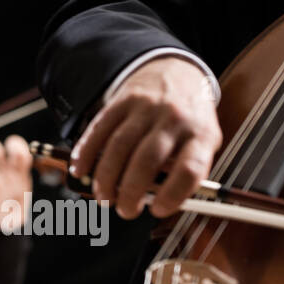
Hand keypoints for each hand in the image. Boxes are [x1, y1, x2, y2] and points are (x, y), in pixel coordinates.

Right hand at [71, 56, 221, 218]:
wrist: (177, 72)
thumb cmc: (189, 120)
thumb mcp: (202, 143)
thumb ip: (183, 171)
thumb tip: (151, 201)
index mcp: (200, 134)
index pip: (190, 168)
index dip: (173, 194)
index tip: (157, 210)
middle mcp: (173, 118)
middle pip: (147, 158)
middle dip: (130, 190)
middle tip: (124, 210)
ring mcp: (145, 108)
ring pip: (119, 145)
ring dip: (106, 176)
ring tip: (104, 197)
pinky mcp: (121, 101)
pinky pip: (99, 128)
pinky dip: (85, 152)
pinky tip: (80, 170)